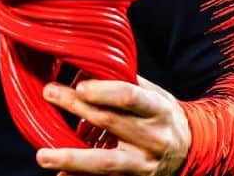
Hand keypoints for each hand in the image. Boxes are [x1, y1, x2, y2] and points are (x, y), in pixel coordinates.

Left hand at [36, 76, 189, 175]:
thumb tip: (79, 70)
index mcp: (157, 110)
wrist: (191, 151)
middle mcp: (153, 138)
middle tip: (48, 92)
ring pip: (105, 162)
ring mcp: (143, 164)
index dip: (104, 91)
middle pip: (110, 122)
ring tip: (42, 156)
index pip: (131, 97)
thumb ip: (120, 82)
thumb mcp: (152, 94)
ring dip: (71, 158)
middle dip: (75, 106)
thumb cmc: (160, 115)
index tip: (79, 86)